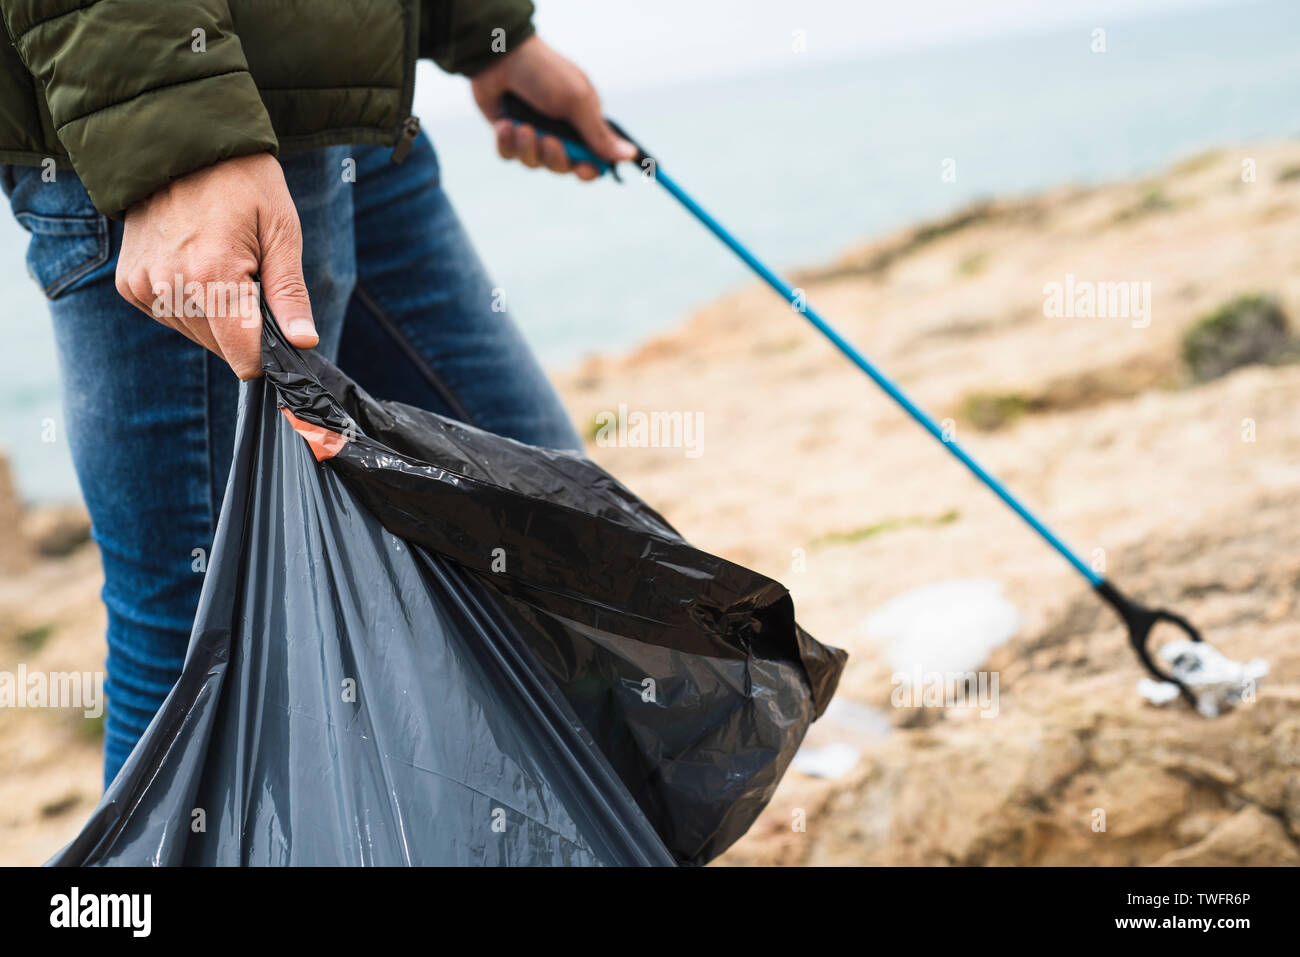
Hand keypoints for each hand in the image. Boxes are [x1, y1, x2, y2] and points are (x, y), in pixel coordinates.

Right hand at [115, 152, 316, 379]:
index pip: (242, 355)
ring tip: (222, 264)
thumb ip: (290, 293)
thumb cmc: (242, 183)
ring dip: (217, 317)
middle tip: (251, 277)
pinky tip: (196, 266)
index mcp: (212, 274)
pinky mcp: (129, 284)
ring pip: (195, 335)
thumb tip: (303, 343)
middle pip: (221, 347)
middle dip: (244, 327)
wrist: (181, 143)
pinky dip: (189, 304)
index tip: (281, 334)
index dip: (267, 354)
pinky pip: (169, 316)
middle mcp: (170, 285)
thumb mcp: (280, 231)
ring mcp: (144, 285)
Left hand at [471, 35, 635, 181]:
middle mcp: (560, 132)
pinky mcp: (509, 135)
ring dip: (527, 147)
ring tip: (520, 125)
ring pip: (533, 163)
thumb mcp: (577, 102)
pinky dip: (506, 143)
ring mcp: (533, 134)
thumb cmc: (544, 73)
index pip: (592, 160)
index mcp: (582, 124)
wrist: (499, 55)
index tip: (581, 169)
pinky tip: (505, 124)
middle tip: (547, 139)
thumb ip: (599, 134)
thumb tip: (630, 155)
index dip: (587, 170)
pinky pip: (509, 156)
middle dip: (554, 157)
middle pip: (562, 167)